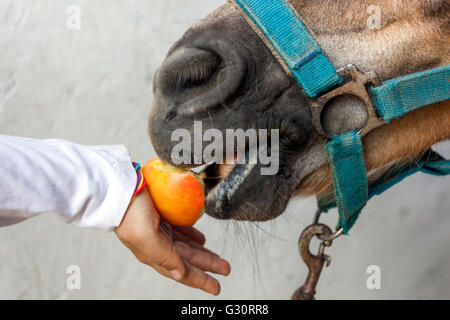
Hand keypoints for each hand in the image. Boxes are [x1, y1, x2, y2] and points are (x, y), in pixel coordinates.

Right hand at [115, 189, 229, 294]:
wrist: (118, 188)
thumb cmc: (130, 211)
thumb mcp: (145, 237)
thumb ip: (164, 257)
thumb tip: (180, 274)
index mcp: (153, 253)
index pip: (182, 271)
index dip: (200, 280)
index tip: (216, 287)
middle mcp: (157, 244)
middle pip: (188, 259)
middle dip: (208, 265)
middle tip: (225, 269)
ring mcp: (159, 230)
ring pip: (187, 246)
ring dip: (203, 252)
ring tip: (217, 258)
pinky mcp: (162, 216)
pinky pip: (182, 230)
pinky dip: (193, 235)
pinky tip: (201, 238)